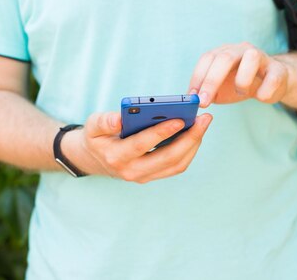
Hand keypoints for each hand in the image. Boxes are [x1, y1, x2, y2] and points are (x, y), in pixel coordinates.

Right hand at [61, 112, 212, 182]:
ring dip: (193, 144)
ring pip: (176, 164)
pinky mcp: (154, 176)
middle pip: (167, 158)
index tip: (180, 119)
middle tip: (204, 119)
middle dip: (189, 138)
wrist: (95, 159)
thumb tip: (118, 119)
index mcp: (116, 156)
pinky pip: (176, 166)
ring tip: (202, 124)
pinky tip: (195, 133)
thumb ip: (104, 122)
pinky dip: (189, 150)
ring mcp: (144, 176)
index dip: (161, 132)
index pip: (142, 145)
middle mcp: (132, 171)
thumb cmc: (97, 137)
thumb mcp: (92, 126)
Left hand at [188, 42, 289, 107]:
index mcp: (225, 52)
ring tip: (240, 92)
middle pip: (225, 57)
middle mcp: (242, 49)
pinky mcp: (278, 69)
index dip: (198, 77)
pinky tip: (261, 96)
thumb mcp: (220, 88)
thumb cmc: (241, 83)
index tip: (192, 97)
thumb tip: (190, 101)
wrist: (273, 83)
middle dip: (211, 81)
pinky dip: (264, 92)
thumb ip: (205, 92)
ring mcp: (262, 57)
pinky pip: (272, 78)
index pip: (207, 58)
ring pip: (251, 57)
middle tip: (204, 101)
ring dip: (242, 80)